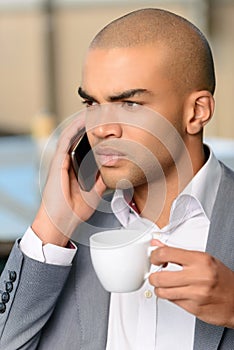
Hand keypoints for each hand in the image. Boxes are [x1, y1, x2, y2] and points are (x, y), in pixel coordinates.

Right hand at [32, 114, 105, 245]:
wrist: (62, 221)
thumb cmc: (75, 210)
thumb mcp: (95, 192)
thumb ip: (101, 180)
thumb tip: (112, 170)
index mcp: (76, 167)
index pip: (87, 146)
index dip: (97, 134)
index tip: (111, 125)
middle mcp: (68, 160)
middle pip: (81, 137)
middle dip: (92, 124)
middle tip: (106, 113)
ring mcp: (62, 159)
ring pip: (73, 133)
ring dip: (84, 121)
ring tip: (97, 110)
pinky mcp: (58, 160)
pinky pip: (67, 138)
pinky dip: (75, 127)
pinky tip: (85, 118)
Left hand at [149, 239, 233, 327]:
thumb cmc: (222, 278)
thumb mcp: (203, 259)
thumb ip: (177, 252)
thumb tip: (158, 244)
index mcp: (200, 260)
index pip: (166, 254)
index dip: (154, 256)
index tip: (154, 257)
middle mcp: (198, 276)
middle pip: (160, 276)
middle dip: (153, 276)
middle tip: (155, 273)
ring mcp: (195, 294)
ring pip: (162, 292)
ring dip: (159, 288)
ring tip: (163, 284)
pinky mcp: (193, 308)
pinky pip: (172, 301)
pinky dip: (169, 297)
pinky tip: (175, 292)